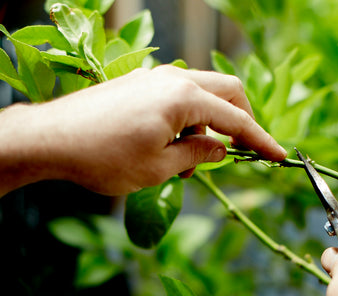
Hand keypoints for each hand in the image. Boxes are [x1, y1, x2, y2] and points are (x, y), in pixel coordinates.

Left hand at [0, 65, 285, 195]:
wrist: (49, 139)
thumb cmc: (103, 158)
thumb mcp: (159, 167)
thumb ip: (198, 155)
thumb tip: (222, 150)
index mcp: (182, 98)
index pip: (235, 119)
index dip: (261, 140)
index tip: (280, 155)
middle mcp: (171, 79)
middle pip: (226, 91)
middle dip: (240, 120)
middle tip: (241, 150)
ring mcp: (154, 78)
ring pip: (202, 94)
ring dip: (209, 124)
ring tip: (191, 162)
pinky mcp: (139, 85)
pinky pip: (178, 97)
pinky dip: (187, 119)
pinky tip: (172, 146)